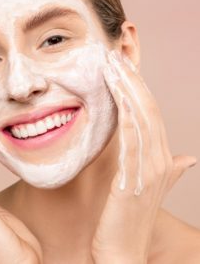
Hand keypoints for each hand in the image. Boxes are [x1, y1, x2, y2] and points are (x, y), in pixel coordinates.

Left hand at [91, 51, 196, 263]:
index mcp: (160, 158)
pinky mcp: (133, 179)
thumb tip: (188, 158)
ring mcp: (149, 170)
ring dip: (127, 90)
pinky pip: (131, 140)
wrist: (120, 253)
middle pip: (148, 110)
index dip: (138, 88)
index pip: (151, 113)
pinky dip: (125, 115)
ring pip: (141, 119)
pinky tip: (115, 95)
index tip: (122, 67)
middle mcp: (159, 160)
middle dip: (132, 80)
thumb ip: (170, 171)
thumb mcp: (149, 189)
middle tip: (115, 56)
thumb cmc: (127, 219)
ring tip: (112, 66)